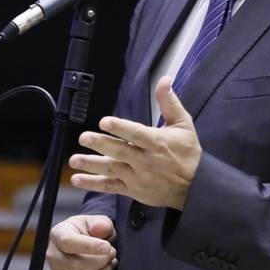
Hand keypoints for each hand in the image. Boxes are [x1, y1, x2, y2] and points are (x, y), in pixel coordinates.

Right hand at [46, 214, 116, 269]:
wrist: (81, 244)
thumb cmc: (87, 231)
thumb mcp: (94, 220)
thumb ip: (100, 223)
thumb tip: (101, 228)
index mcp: (58, 234)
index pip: (69, 243)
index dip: (90, 246)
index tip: (107, 247)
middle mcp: (53, 255)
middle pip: (76, 266)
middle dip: (100, 261)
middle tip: (112, 253)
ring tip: (110, 263)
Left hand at [69, 76, 201, 209]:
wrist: (195, 186)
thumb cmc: (188, 153)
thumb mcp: (184, 124)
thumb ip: (169, 102)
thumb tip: (164, 79)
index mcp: (157, 142)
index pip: (136, 134)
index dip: (120, 127)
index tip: (104, 121)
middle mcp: (145, 160)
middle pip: (120, 151)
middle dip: (101, 144)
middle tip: (84, 137)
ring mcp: (138, 177)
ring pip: (111, 170)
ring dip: (91, 164)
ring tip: (74, 160)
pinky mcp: (133, 190)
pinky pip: (110, 187)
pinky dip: (93, 184)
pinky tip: (78, 179)